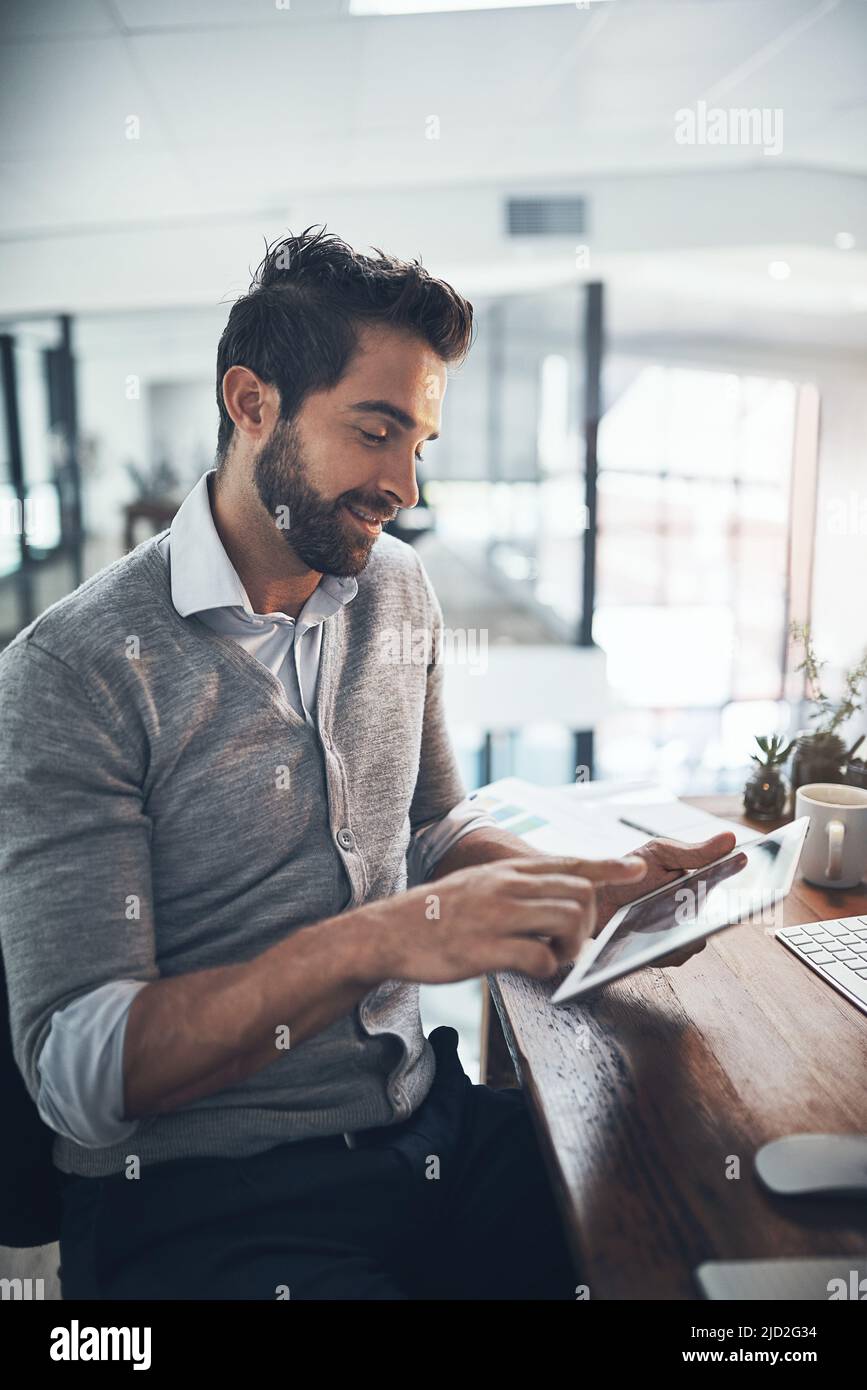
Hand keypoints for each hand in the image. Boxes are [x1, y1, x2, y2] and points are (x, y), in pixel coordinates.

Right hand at [384, 854, 647, 983]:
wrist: (387, 933)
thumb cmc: (436, 914)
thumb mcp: (478, 887)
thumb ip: (515, 890)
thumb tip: (553, 903)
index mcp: (507, 872)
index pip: (569, 862)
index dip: (606, 866)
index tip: (635, 866)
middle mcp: (507, 887)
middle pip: (579, 894)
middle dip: (586, 923)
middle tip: (568, 945)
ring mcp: (497, 916)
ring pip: (568, 920)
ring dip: (570, 947)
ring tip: (550, 959)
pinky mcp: (486, 949)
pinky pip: (540, 956)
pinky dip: (548, 968)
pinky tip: (532, 970)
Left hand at [595, 831, 736, 967]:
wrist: (598, 896)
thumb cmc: (631, 872)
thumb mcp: (662, 853)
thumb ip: (696, 852)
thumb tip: (731, 839)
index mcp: (701, 884)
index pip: (733, 890)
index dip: (747, 891)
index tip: (754, 889)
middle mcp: (696, 911)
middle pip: (719, 921)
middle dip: (718, 917)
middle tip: (707, 910)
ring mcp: (682, 933)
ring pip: (698, 940)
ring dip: (688, 934)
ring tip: (674, 924)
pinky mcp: (665, 951)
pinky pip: (676, 955)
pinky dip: (668, 948)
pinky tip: (656, 939)